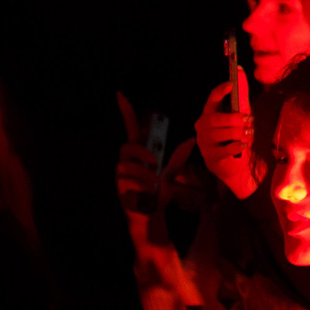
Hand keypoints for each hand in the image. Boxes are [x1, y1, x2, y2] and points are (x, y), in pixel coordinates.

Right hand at [116, 92, 197, 216]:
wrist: (151, 213)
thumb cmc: (158, 192)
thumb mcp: (171, 173)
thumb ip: (178, 157)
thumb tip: (190, 140)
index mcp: (139, 154)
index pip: (132, 129)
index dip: (127, 113)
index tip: (121, 95)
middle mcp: (127, 161)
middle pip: (126, 147)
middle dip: (141, 152)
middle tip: (154, 161)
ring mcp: (120, 174)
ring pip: (127, 165)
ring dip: (144, 173)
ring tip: (155, 182)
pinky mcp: (118, 187)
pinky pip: (126, 181)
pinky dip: (141, 185)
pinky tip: (148, 192)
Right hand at [195, 77, 258, 202]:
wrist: (239, 166)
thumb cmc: (238, 136)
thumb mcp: (241, 114)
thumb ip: (240, 94)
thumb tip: (239, 70)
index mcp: (209, 113)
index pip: (211, 100)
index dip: (220, 91)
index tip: (230, 84)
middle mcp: (202, 127)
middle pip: (216, 118)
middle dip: (235, 119)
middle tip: (249, 122)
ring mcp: (204, 143)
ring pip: (220, 133)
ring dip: (239, 133)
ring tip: (248, 135)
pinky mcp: (210, 158)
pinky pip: (225, 148)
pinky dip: (237, 145)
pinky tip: (242, 145)